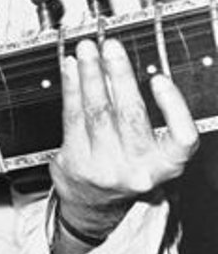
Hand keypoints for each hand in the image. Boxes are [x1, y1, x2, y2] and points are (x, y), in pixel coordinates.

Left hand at [50, 37, 197, 251]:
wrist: (93, 206)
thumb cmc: (124, 168)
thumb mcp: (147, 151)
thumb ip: (140, 115)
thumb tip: (120, 67)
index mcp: (165, 167)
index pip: (182, 140)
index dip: (173, 107)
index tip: (160, 79)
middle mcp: (137, 170)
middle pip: (130, 115)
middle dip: (119, 75)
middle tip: (112, 47)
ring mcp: (104, 167)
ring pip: (97, 112)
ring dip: (90, 75)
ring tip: (87, 50)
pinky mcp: (76, 162)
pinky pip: (72, 117)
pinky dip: (71, 88)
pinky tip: (70, 69)